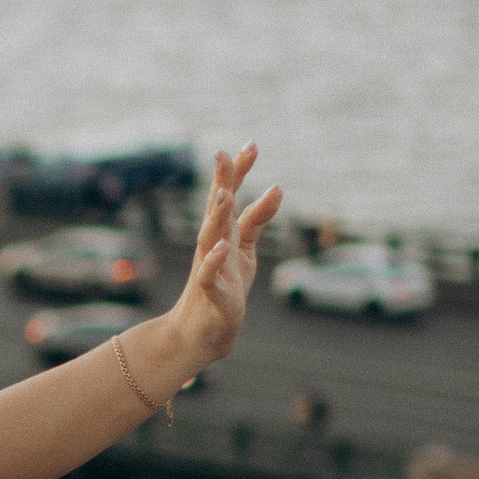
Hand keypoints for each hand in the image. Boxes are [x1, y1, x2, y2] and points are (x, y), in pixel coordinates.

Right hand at [161, 147, 282, 376]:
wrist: (201, 333)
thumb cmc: (225, 287)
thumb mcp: (245, 250)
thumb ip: (257, 219)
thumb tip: (277, 187)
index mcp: (222, 233)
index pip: (228, 196)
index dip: (237, 172)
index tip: (251, 145)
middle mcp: (212, 246)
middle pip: (215, 210)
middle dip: (221, 184)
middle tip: (223, 155)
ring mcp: (209, 269)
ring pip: (209, 238)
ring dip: (216, 217)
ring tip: (225, 195)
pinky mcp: (212, 295)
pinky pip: (209, 276)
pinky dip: (213, 261)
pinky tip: (221, 247)